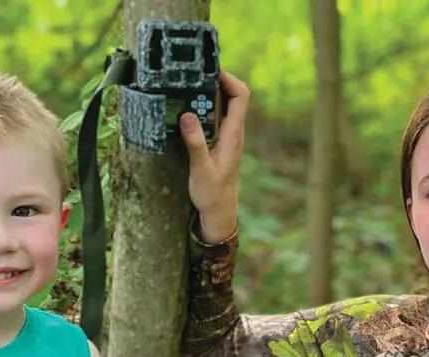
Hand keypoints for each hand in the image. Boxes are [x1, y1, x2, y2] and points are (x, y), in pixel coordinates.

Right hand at [181, 71, 248, 242]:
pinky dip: (204, 109)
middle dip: (215, 82)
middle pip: (232, 96)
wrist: (220, 212)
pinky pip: (215, 118)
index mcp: (233, 135)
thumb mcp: (201, 168)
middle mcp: (234, 132)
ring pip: (223, 106)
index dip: (229, 79)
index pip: (241, 96)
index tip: (210, 72)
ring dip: (208, 94)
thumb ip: (195, 142)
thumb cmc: (212, 194)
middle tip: (193, 76)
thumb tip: (187, 115)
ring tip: (187, 88)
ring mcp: (228, 137)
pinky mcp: (220, 142)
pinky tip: (188, 110)